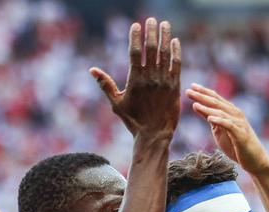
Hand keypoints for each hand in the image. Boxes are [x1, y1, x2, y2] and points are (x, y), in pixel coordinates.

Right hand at [90, 18, 180, 139]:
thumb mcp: (116, 103)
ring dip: (165, 37)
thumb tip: (92, 69)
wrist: (154, 135)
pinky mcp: (175, 87)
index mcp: (135, 80)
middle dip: (151, 32)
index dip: (135, 36)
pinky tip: (175, 41)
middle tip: (152, 19)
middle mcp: (150, 78)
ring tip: (165, 24)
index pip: (134, 52)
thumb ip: (105, 84)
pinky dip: (176, 52)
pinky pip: (177, 66)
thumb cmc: (133, 120)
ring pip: (165, 54)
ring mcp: (164, 82)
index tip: (136, 25)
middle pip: (151, 49)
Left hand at [185, 84, 268, 174]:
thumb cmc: (237, 146)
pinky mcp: (241, 135)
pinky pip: (229, 126)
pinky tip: (210, 119)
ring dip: (208, 108)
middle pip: (217, 103)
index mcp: (231, 112)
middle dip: (202, 96)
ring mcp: (239, 124)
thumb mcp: (219, 130)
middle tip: (189, 91)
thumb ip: (211, 118)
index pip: (216, 99)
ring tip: (195, 104)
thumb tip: (197, 106)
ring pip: (221, 113)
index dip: (204, 92)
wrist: (255, 161)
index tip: (191, 86)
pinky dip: (220, 121)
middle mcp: (236, 115)